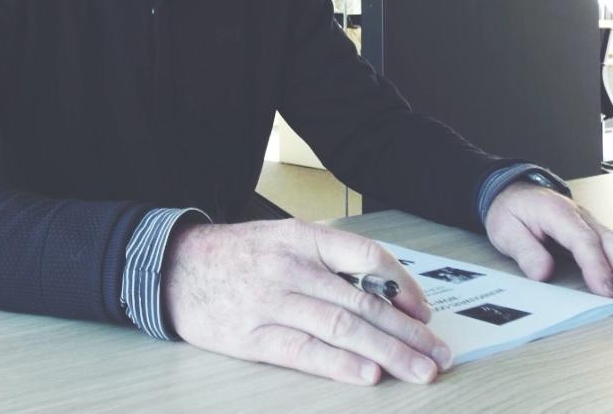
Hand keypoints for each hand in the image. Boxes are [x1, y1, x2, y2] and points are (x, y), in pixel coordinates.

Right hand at [161, 219, 452, 384]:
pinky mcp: (252, 335)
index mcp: (300, 237)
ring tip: (419, 371)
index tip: (425, 312)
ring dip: (387, 353)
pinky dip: (339, 364)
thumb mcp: (280, 240)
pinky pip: (304, 350)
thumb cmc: (235, 255)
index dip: (402, 286)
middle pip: (361, 301)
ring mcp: (271, 301)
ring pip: (341, 327)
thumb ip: (325, 261)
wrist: (173, 266)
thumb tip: (381, 295)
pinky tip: (367, 374)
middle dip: (407, 332)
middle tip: (439, 355)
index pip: (364, 255)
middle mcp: (290, 266)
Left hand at [484, 182, 612, 303]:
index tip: (605, 290)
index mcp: (557, 213)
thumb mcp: (504, 229)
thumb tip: (542, 273)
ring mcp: (593, 225)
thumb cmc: (510, 210)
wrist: (511, 193)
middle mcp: (582, 217)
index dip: (596, 266)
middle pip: (612, 243)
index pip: (583, 241)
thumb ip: (525, 251)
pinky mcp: (598, 234)